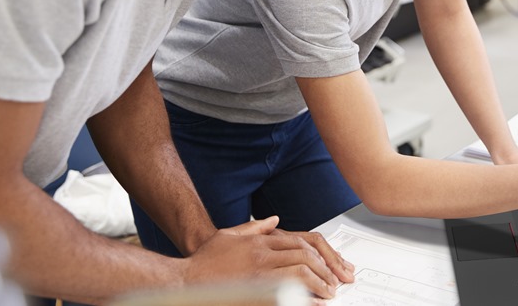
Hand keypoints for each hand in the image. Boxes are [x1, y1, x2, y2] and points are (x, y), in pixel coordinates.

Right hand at [181, 217, 351, 299]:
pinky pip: (287, 294)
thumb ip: (254, 227)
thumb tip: (273, 221)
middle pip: (304, 256)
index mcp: (259, 242)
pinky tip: (312, 304)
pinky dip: (303, 299)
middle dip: (324, 269)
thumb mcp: (229, 235)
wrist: (184, 282)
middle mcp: (261, 256)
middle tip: (334, 281)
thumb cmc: (204, 262)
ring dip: (319, 282)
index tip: (327, 265)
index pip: (299, 242)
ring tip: (328, 293)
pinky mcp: (256, 295)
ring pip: (299, 273)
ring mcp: (259, 276)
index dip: (317, 254)